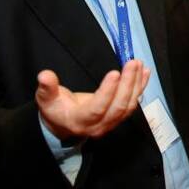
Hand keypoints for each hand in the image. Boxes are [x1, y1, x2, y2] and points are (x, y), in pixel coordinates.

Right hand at [35, 59, 149, 140]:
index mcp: (80, 121)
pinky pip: (133, 103)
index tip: (114, 73)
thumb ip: (47, 88)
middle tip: (132, 63)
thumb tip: (44, 75)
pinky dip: (140, 87)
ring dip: (136, 84)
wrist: (65, 125)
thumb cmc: (56, 109)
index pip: (97, 109)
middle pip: (118, 107)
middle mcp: (98, 125)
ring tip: (138, 65)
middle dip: (128, 84)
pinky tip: (144, 72)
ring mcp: (111, 123)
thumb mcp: (46, 99)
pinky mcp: (119, 116)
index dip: (107, 92)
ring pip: (128, 106)